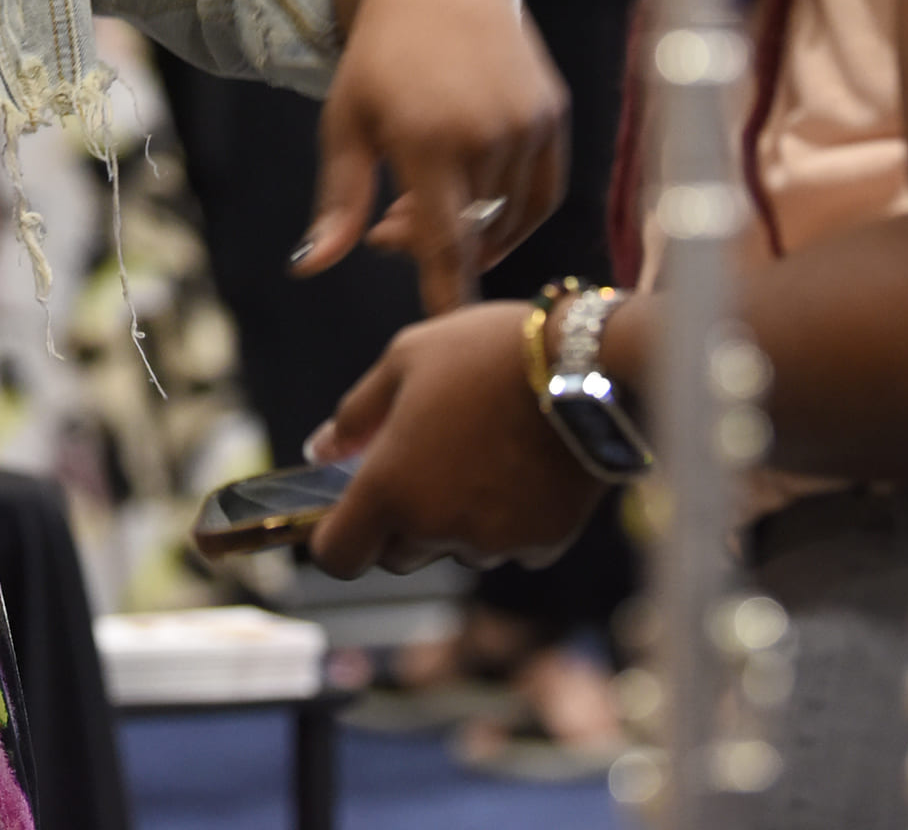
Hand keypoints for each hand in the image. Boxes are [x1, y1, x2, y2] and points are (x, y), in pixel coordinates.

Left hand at [305, 0, 565, 311]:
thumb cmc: (378, 56)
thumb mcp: (346, 124)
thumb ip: (338, 201)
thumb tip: (309, 268)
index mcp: (429, 137)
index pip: (445, 243)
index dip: (447, 296)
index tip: (444, 337)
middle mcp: (488, 133)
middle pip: (469, 231)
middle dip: (426, 244)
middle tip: (387, 226)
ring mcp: (528, 123)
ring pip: (505, 214)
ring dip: (467, 223)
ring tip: (424, 194)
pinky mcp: (553, 113)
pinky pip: (540, 192)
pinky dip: (511, 211)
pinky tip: (476, 198)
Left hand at [307, 301, 602, 577]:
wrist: (586, 363)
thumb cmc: (484, 352)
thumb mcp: (405, 360)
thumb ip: (357, 414)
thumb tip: (321, 450)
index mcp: (390, 487)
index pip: (338, 556)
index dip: (337, 538)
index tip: (350, 512)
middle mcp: (437, 528)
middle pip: (399, 553)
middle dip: (402, 520)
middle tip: (427, 461)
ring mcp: (493, 542)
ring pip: (457, 549)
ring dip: (457, 520)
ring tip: (483, 452)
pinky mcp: (542, 544)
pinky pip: (510, 546)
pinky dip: (509, 521)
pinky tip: (522, 468)